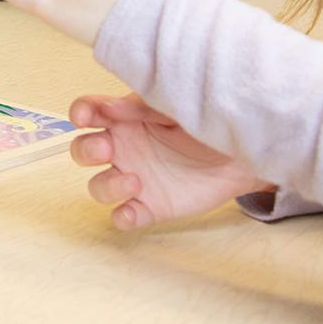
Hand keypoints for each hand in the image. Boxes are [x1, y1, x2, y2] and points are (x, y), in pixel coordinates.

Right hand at [70, 94, 269, 229]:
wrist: (242, 155)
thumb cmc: (207, 124)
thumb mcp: (175, 108)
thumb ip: (141, 107)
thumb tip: (107, 106)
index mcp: (126, 118)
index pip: (90, 112)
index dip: (80, 113)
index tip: (84, 116)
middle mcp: (124, 148)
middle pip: (83, 151)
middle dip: (87, 151)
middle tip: (108, 149)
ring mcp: (135, 179)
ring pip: (98, 187)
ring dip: (106, 186)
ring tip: (136, 181)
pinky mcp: (150, 206)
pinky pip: (123, 216)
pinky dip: (122, 217)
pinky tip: (134, 210)